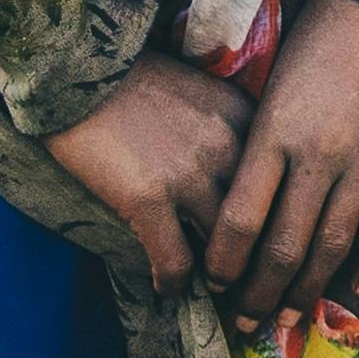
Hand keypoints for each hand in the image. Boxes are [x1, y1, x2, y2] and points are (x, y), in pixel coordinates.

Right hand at [43, 56, 254, 282]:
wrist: (78, 65)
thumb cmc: (135, 79)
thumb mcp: (201, 93)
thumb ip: (227, 131)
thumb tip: (238, 182)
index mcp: (245, 117)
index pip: (280, 183)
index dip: (276, 219)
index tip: (269, 242)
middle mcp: (227, 147)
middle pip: (262, 222)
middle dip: (259, 259)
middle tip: (252, 283)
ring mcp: (189, 174)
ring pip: (224, 250)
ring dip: (220, 278)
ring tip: (212, 292)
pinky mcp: (147, 199)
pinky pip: (175, 261)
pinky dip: (173, 284)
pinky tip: (166, 289)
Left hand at [205, 0, 358, 321]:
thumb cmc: (319, 35)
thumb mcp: (273, 86)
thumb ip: (261, 144)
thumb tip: (245, 205)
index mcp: (273, 132)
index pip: (239, 220)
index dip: (224, 266)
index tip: (216, 285)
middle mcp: (317, 152)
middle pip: (283, 248)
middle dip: (260, 295)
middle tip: (248, 321)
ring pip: (335, 247)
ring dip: (310, 290)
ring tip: (293, 315)